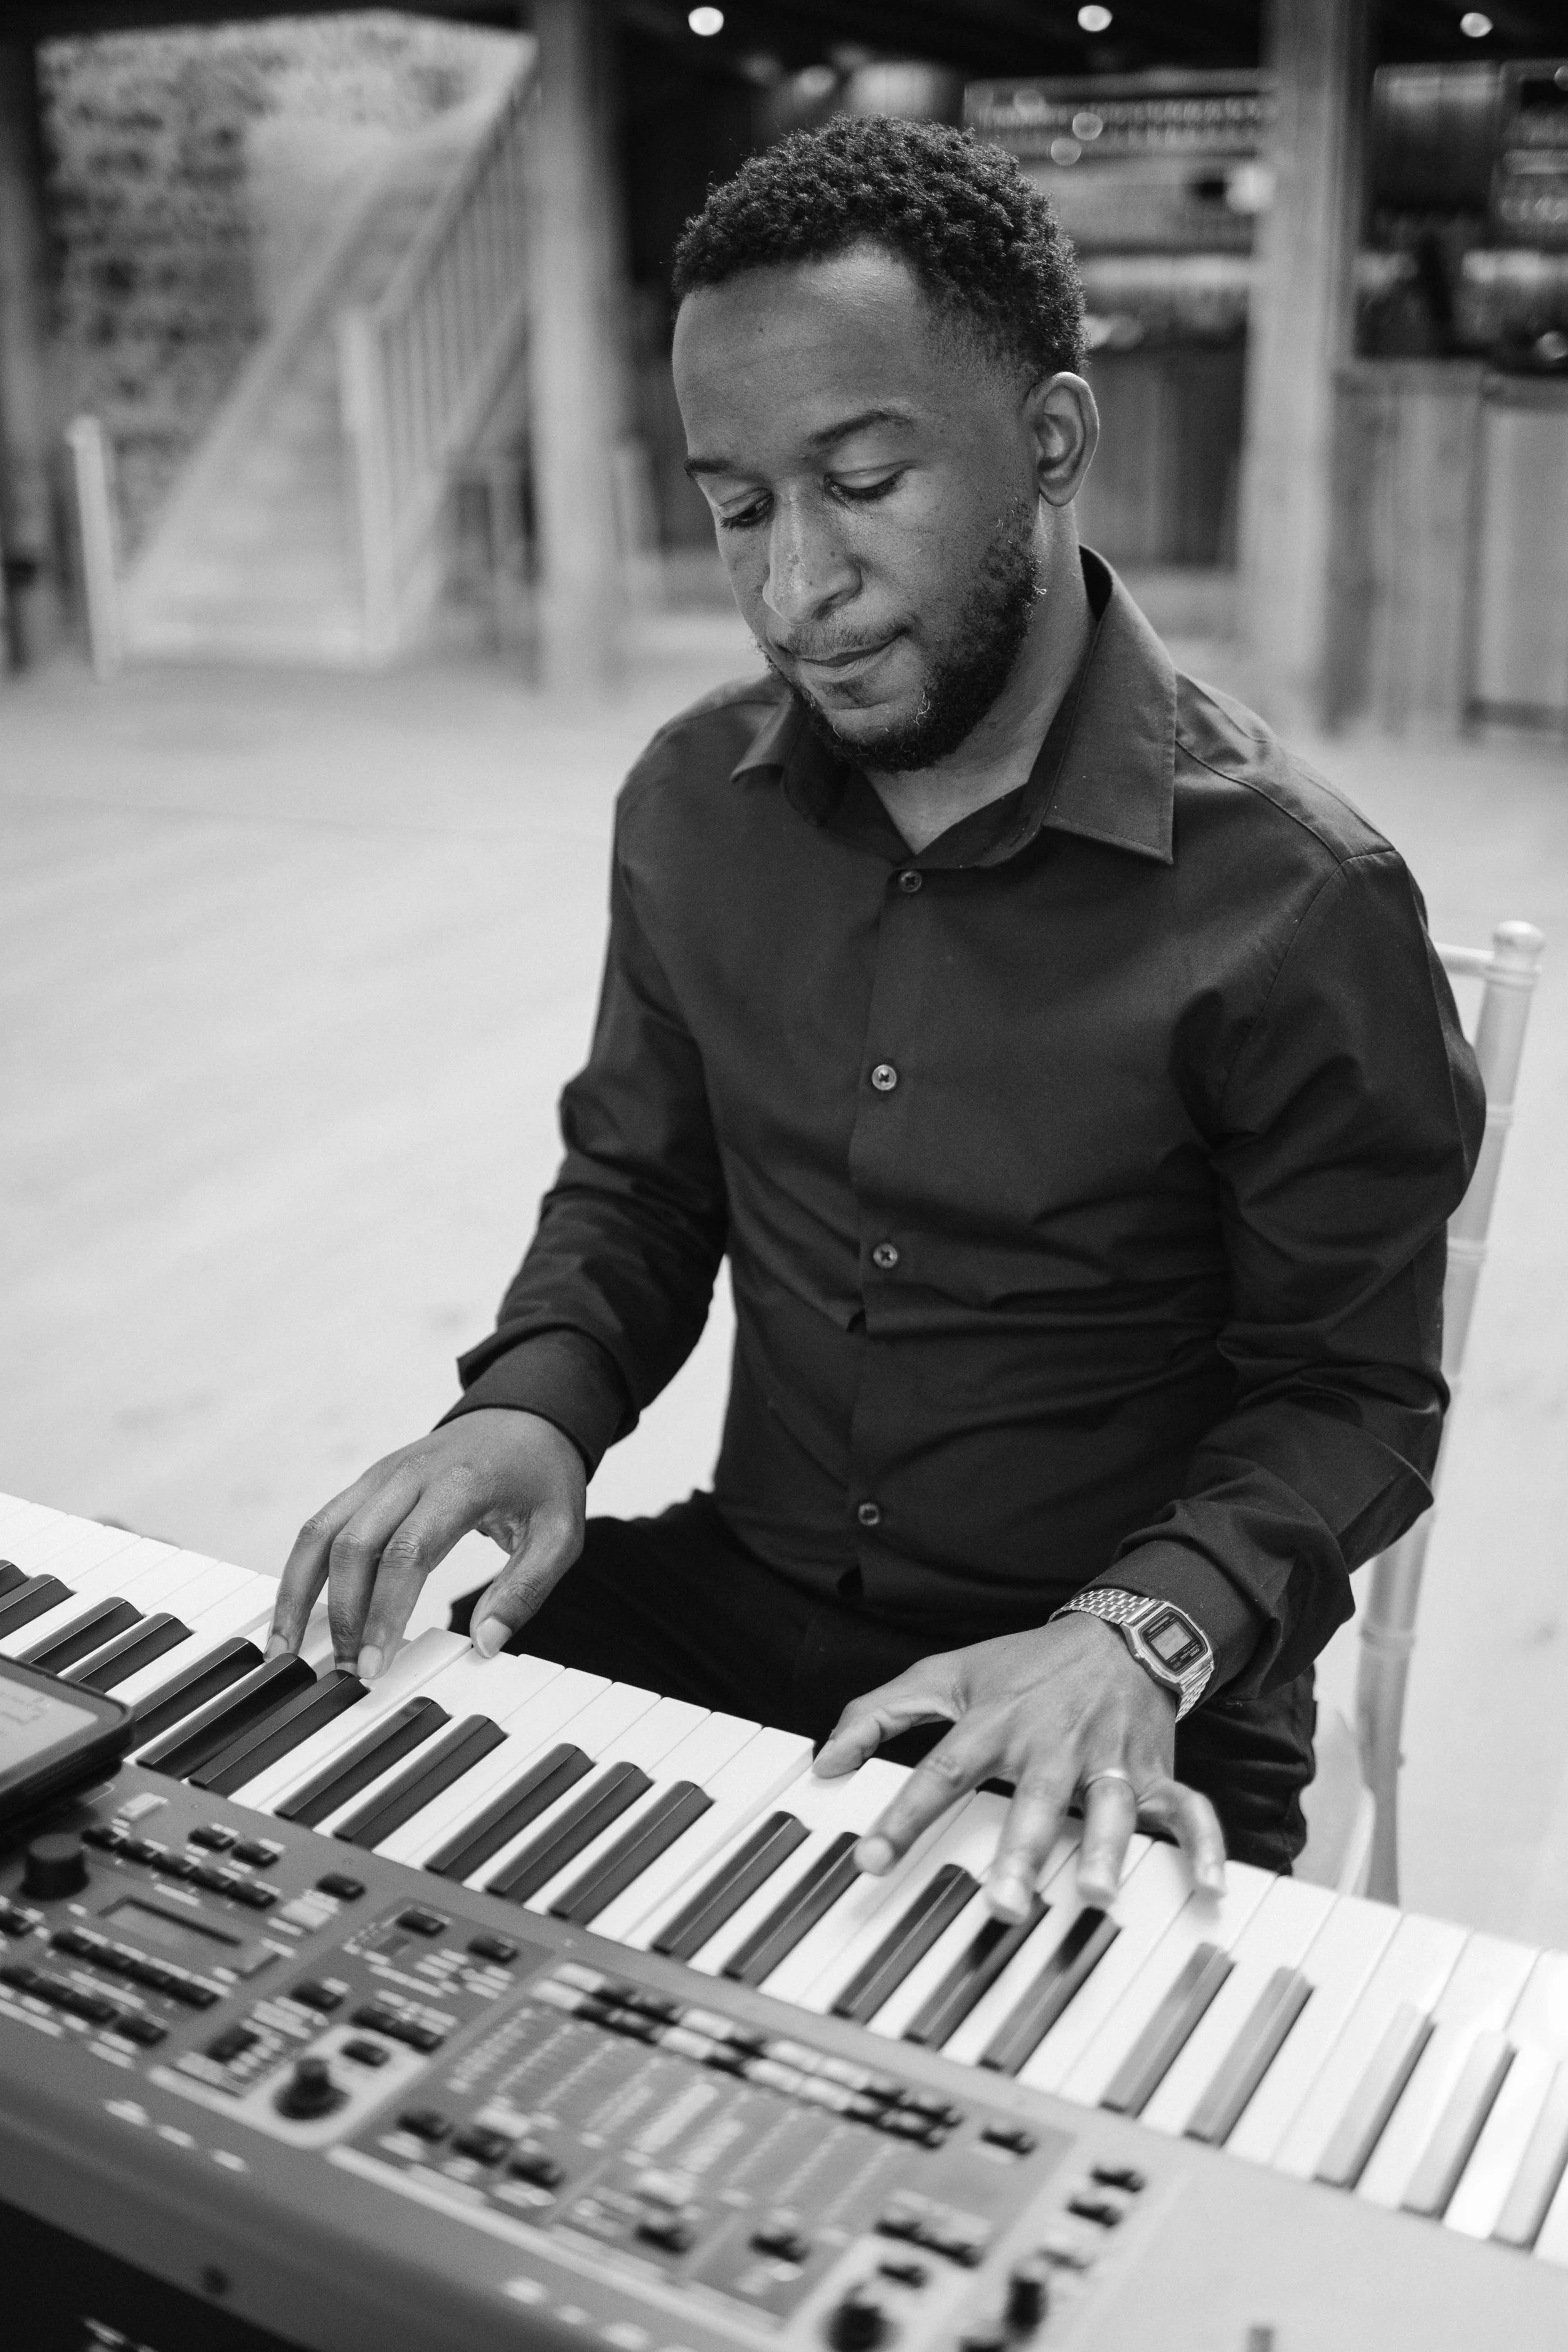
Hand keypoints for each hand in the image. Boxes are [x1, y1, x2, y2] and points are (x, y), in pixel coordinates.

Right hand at [267, 1409, 585, 1678]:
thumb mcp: (560, 1532)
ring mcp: (381, 1475)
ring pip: (320, 1532)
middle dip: (342, 1615)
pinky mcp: (367, 1483)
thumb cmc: (541, 1476)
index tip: (375, 1664)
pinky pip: (321, 1526)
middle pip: (354, 1545)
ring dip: (298, 1594)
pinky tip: (293, 1612)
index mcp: (459, 1484)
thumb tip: (486, 1643)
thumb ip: (525, 1589)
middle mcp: (409, 1474)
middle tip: (345, 1671)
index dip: (384, 1612)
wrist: (525, 1415)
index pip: (408, 1551)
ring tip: (286, 1652)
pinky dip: (300, 1570)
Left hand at [814, 1615, 1224, 1920]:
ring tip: (1098, 1895)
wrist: (1118, 1632)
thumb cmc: (1023, 1667)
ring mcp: (1107, 1758)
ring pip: (1107, 1806)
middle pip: (1033, 1800)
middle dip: (1019, 1851)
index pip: (940, 1772)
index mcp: (994, 1723)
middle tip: (1002, 1903)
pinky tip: (1209, 1885)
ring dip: (1105, 1849)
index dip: (903, 1816)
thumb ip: (878, 1715)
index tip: (869, 1861)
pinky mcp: (1152, 1771)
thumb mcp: (943, 1675)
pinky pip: (1187, 1808)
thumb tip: (823, 1762)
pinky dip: (1204, 1843)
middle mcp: (1051, 1744)